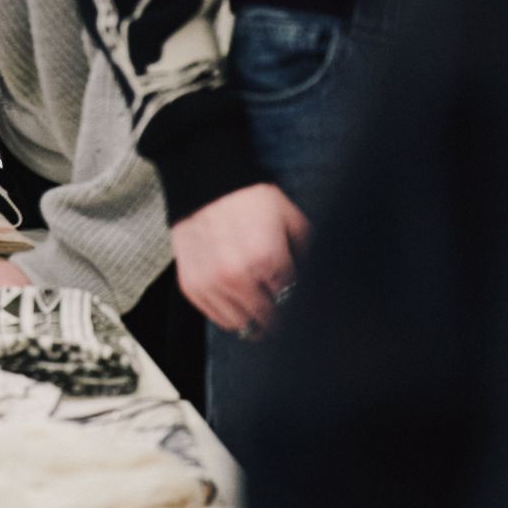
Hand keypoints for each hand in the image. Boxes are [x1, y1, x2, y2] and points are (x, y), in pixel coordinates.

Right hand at [171, 183, 309, 335]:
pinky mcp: (192, 286)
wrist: (206, 181)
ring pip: (242, 326)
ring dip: (255, 320)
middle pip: (268, 321)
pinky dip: (230, 315)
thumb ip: (308, 255)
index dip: (299, 306)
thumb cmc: (252, 199)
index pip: (292, 304)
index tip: (300, 305)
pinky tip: (239, 301)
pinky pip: (217, 318)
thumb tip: (315, 282)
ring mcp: (211, 284)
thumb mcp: (292, 220)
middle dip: (279, 318)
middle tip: (283, 312)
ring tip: (260, 307)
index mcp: (267, 259)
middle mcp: (237, 276)